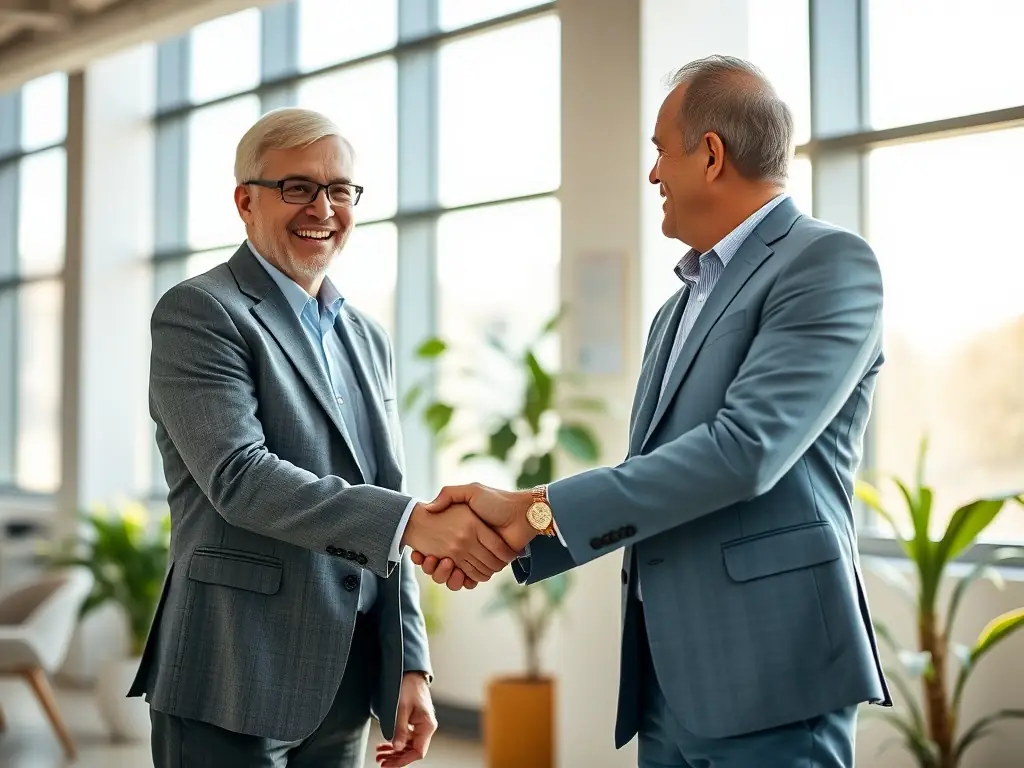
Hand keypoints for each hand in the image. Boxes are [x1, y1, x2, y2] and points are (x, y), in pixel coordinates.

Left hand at [376, 672, 435, 766]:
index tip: (390, 764)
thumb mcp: (401, 708)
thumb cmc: (408, 686)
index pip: (418, 751)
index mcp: (427, 725)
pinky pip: (405, 737)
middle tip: (381, 763)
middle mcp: (425, 727)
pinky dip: (395, 743)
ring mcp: (419, 725)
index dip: (403, 760)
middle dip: (396, 758)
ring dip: (394, 752)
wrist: (410, 673)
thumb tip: (397, 747)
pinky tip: (385, 745)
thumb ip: (400, 729)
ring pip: (408, 746)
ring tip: (380, 756)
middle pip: (412, 751)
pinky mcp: (414, 722)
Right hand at [411, 484, 536, 589]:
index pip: (435, 545)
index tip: (417, 554)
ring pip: (453, 574)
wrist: (522, 514)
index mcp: (460, 530)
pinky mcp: (488, 567)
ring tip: (441, 564)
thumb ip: (449, 495)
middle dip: (431, 566)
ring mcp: (477, 557)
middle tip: (427, 560)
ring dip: (443, 574)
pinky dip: (461, 581)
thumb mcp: (471, 491)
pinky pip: (470, 579)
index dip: (424, 553)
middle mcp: (466, 545)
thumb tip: (427, 508)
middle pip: (441, 563)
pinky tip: (454, 573)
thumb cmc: (497, 501)